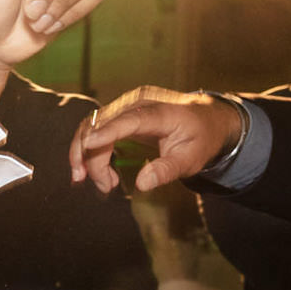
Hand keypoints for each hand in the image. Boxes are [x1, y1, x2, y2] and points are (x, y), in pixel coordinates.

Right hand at [70, 87, 243, 193]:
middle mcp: (138, 103)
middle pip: (101, 125)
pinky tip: (100, 171)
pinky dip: (88, 150)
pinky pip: (94, 129)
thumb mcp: (191, 159)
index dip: (106, 132)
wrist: (205, 118)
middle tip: (105, 186)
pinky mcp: (118, 112)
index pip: (129, 120)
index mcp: (161, 112)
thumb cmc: (200, 138)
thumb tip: (142, 183)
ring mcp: (126, 105)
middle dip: (92, 158)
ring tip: (103, 183)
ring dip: (85, 155)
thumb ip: (167, 170)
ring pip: (91, 126)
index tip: (87, 145)